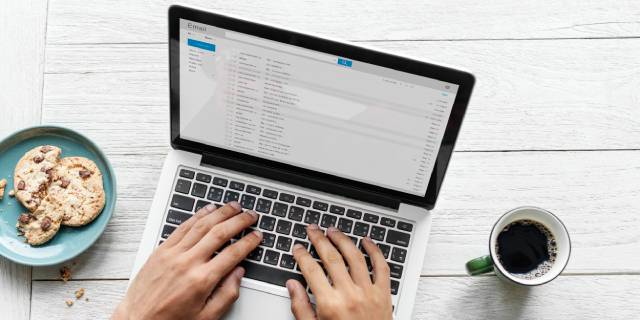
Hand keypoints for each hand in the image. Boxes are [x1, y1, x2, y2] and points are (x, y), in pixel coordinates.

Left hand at [112, 202, 261, 319]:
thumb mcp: (205, 317)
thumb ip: (226, 295)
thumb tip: (238, 274)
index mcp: (201, 280)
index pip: (233, 253)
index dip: (248, 242)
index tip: (257, 236)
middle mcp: (187, 263)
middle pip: (219, 233)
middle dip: (238, 221)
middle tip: (250, 215)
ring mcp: (172, 254)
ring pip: (201, 225)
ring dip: (220, 212)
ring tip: (234, 206)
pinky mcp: (161, 250)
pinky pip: (182, 227)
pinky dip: (197, 216)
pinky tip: (208, 210)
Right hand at [287, 224, 392, 319]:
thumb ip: (301, 307)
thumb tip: (292, 285)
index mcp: (330, 304)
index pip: (311, 270)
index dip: (301, 255)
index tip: (297, 248)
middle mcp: (349, 295)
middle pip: (332, 257)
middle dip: (319, 239)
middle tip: (313, 230)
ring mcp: (369, 292)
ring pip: (355, 256)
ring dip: (343, 239)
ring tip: (334, 230)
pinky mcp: (384, 294)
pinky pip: (381, 266)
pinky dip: (374, 250)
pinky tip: (366, 241)